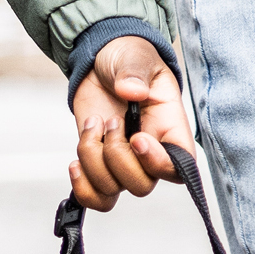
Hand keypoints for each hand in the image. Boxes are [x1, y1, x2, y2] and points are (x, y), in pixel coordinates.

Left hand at [69, 36, 191, 210]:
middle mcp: (149, 151)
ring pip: (113, 189)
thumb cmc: (128, 57)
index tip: (137, 139)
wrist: (101, 58)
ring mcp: (123, 161)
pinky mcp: (98, 164)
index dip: (158, 163)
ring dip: (94, 160)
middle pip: (141, 185)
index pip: (179, 166)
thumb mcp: (135, 57)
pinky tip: (75, 162)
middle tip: (111, 121)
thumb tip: (132, 91)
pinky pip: (95, 196)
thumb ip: (134, 73)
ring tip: (93, 126)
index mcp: (169, 127)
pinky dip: (82, 186)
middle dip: (117, 156)